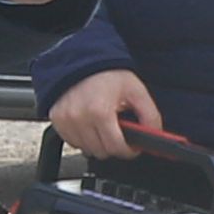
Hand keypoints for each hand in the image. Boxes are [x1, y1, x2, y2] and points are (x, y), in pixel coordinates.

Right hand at [46, 69, 170, 159]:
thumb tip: (156, 136)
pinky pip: (72, 142)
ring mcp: (65, 120)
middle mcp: (79, 118)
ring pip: (86, 150)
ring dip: (98, 143)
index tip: (132, 147)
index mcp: (99, 112)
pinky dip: (83, 138)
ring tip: (104, 126)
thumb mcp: (136, 91)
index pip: (116, 148)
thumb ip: (150, 116)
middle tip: (119, 134)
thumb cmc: (108, 75)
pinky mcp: (57, 120)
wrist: (82, 61)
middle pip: (101, 152)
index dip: (129, 150)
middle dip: (114, 146)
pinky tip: (90, 125)